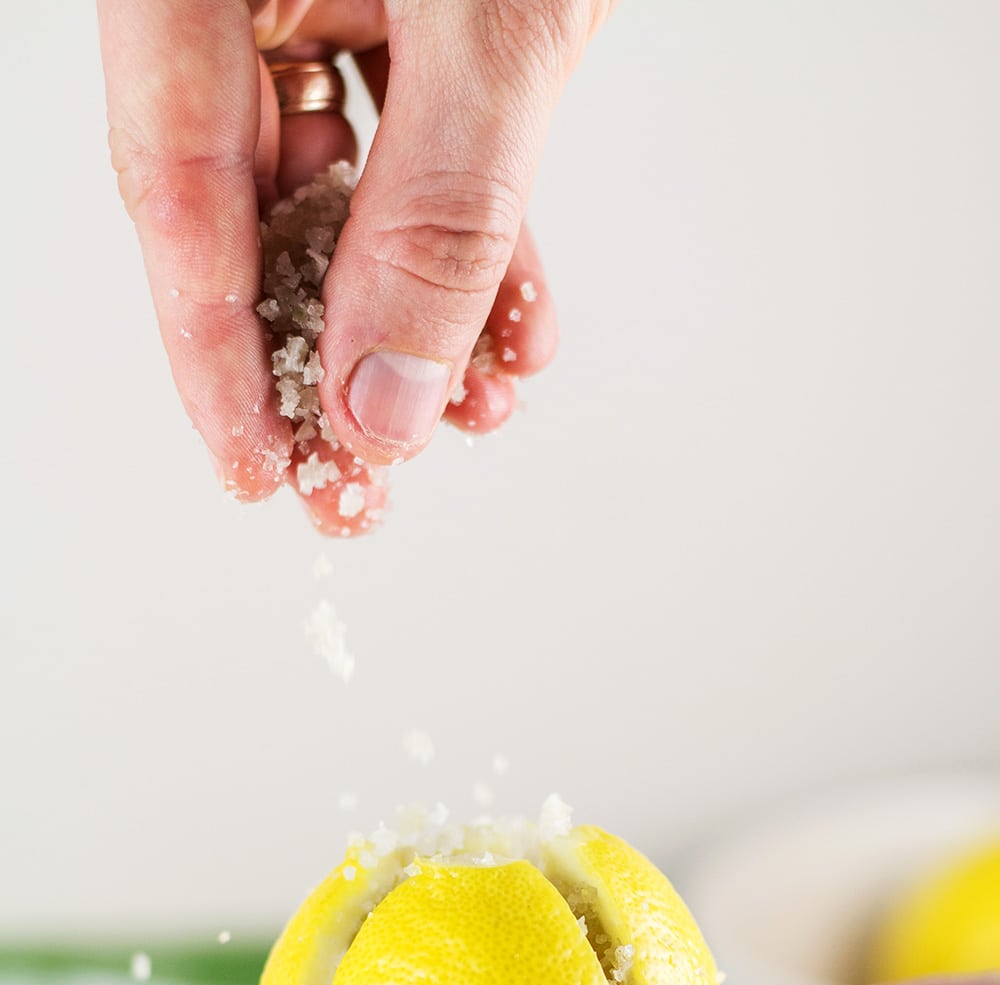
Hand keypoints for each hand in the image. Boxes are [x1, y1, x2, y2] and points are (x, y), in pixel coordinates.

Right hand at [97, 2, 606, 524]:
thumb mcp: (493, 29)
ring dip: (412, 317)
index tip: (260, 467)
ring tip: (467, 411)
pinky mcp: (392, 8)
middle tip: (353, 484)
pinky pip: (410, 147)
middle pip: (247, 210)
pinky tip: (508, 325)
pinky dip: (463, 238)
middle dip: (323, 361)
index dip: (215, 351)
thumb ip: (438, 209)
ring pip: (339, 194)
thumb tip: (381, 399)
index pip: (177, 186)